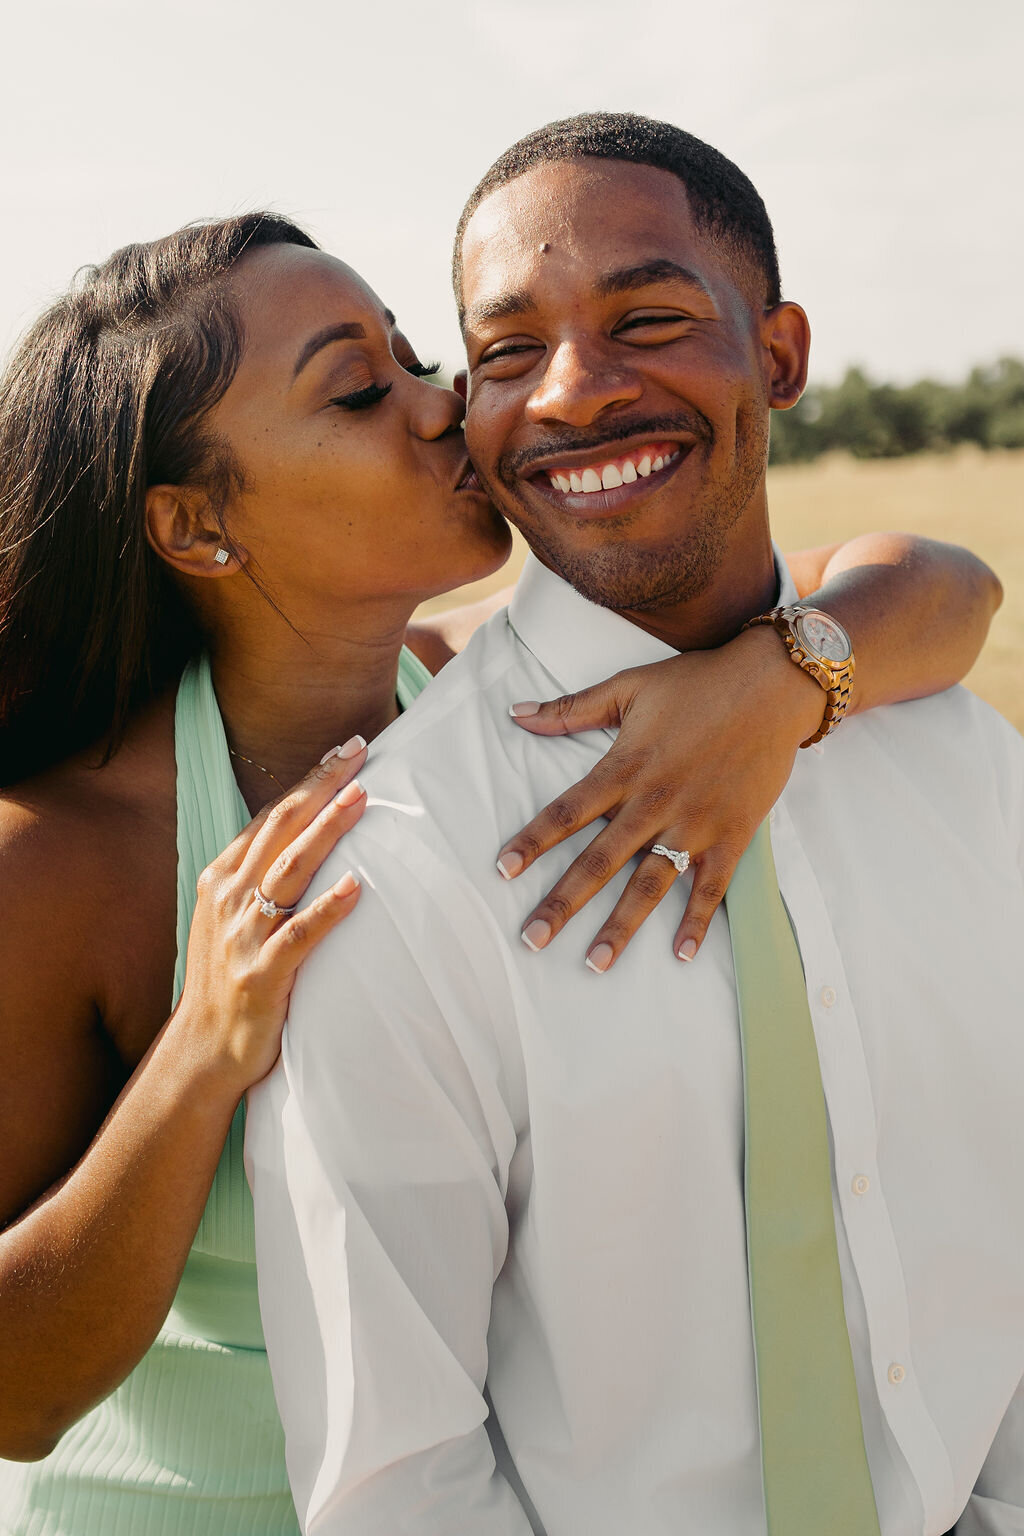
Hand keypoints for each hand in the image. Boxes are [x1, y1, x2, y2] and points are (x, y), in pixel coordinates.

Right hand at [172, 739, 368, 1092]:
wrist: (203, 1050)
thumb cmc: (232, 979)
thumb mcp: (235, 918)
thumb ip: (264, 878)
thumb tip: (308, 837)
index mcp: (224, 878)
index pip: (272, 816)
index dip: (309, 781)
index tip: (344, 751)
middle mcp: (230, 898)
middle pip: (281, 828)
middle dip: (321, 786)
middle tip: (358, 751)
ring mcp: (244, 935)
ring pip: (290, 870)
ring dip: (327, 831)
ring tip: (361, 799)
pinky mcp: (262, 974)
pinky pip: (299, 935)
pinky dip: (328, 908)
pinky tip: (356, 887)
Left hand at [496, 627, 823, 970]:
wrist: (773, 685)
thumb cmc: (698, 682)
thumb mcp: (628, 687)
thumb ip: (571, 709)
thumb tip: (516, 714)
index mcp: (624, 768)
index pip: (567, 812)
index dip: (532, 841)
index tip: (503, 869)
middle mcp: (654, 803)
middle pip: (599, 861)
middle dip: (563, 903)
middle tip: (532, 938)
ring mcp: (695, 824)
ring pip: (650, 884)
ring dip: (622, 926)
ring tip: (596, 962)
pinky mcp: (732, 835)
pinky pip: (711, 887)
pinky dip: (698, 921)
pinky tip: (680, 953)